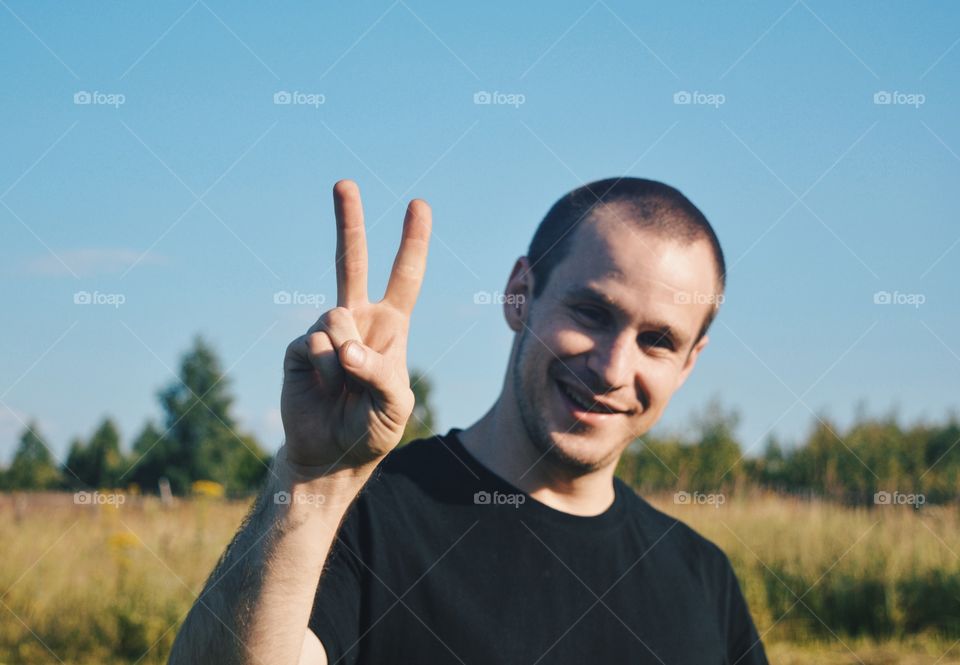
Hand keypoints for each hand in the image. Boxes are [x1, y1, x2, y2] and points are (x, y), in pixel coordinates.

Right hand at [280, 180, 431, 471]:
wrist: (330, 455)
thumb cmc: (372, 429)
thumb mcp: (394, 406)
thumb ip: (378, 373)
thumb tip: (343, 346)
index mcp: (390, 326)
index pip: (405, 277)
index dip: (412, 242)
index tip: (418, 205)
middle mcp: (357, 319)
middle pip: (352, 262)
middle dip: (349, 221)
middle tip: (344, 183)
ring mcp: (326, 330)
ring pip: (337, 317)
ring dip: (344, 359)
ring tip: (345, 387)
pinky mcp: (300, 347)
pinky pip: (316, 344)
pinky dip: (325, 371)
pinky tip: (325, 389)